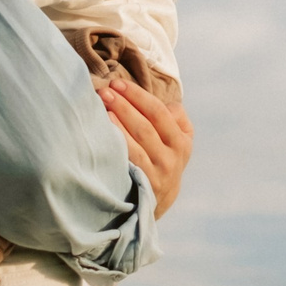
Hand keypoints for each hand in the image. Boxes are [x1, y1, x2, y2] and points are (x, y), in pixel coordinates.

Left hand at [99, 78, 191, 216]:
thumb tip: (156, 97)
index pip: (159, 111)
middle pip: (147, 123)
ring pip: (139, 138)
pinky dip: (119, 140)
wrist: (158, 200)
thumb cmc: (163, 159)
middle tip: (105, 91)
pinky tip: (105, 129)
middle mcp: (174, 155)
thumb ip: (173, 117)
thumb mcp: (178, 141)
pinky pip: (131, 156)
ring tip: (103, 104)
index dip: (137, 95)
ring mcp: (159, 170)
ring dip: (119, 118)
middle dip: (125, 103)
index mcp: (182, 140)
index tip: (118, 84)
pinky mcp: (145, 182)